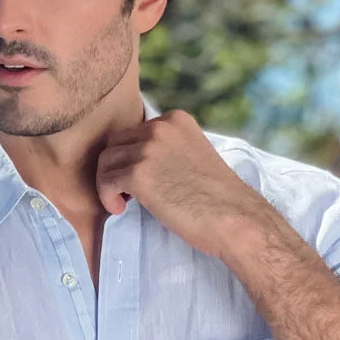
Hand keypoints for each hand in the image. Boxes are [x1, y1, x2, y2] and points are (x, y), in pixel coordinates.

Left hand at [94, 109, 270, 259]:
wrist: (234, 219)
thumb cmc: (216, 198)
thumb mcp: (192, 156)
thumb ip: (167, 149)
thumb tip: (133, 159)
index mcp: (175, 120)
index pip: (134, 132)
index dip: (130, 158)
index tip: (141, 180)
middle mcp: (160, 127)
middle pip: (115, 143)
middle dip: (116, 168)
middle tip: (129, 193)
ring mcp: (149, 149)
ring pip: (105, 162)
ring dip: (109, 184)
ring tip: (125, 202)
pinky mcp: (139, 173)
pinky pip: (105, 181)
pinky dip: (107, 197)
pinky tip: (121, 209)